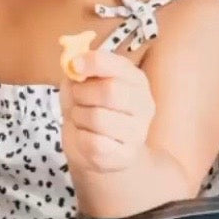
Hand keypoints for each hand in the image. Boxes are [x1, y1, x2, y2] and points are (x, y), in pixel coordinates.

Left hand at [60, 50, 155, 173]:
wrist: (98, 149)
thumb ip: (80, 70)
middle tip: (77, 98)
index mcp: (136, 80)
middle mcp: (144, 104)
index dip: (92, 62)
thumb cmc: (90, 108)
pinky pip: (94, 143)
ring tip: (82, 119)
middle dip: (82, 93)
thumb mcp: (83, 83)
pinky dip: (81, 138)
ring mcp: (138, 132)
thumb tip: (74, 63)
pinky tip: (87, 137)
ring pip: (98, 118)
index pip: (117, 64)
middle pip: (110, 91)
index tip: (75, 65)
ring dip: (79, 116)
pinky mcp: (125, 156)